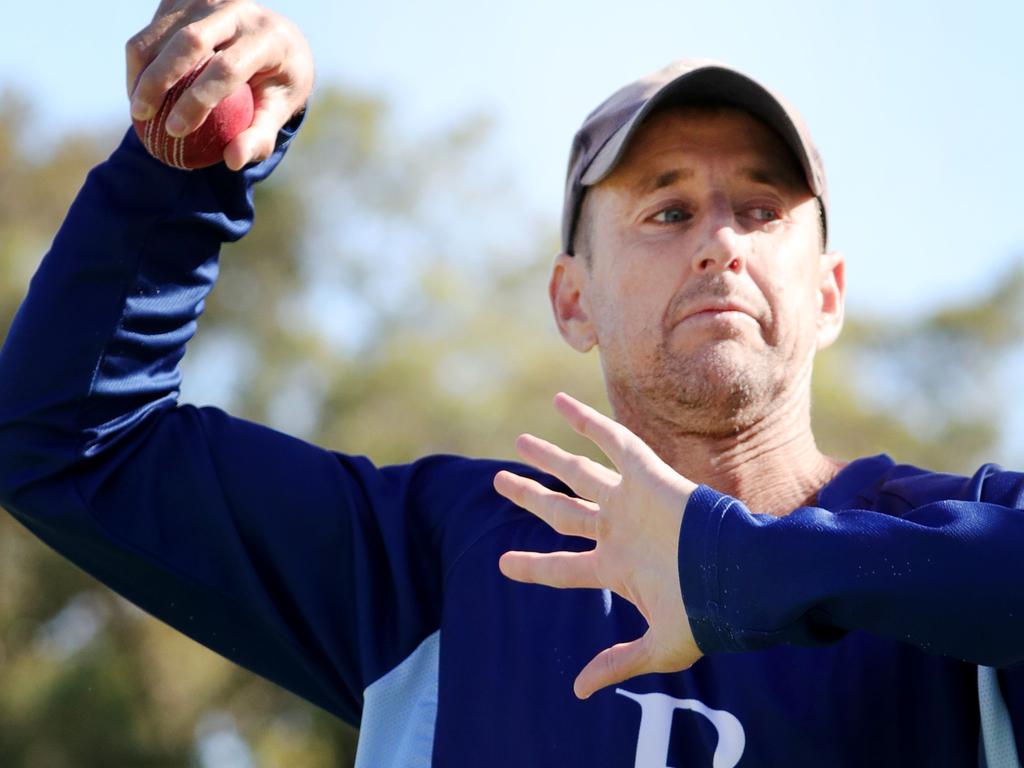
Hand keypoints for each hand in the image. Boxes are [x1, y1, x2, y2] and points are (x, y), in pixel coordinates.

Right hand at [126, 0, 313, 169]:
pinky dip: (141, 61)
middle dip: (159, 80)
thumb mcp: (281, 110)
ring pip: (160, 32)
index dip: (198, 100)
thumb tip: (232, 162)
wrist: (276, 36)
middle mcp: (238, 8)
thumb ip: (260, 136)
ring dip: (141, 71)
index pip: (227, 68)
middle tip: (142, 116)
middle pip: (189, 41)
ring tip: (137, 110)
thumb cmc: (278, 82)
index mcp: (268, 37)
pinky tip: (140, 92)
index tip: (176, 130)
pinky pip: (152, 29)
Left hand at [494, 392, 702, 699]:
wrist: (743, 578)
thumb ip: (618, 663)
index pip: (563, 567)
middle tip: (498, 481)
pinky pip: (613, 440)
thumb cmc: (707, 613)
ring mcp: (630, 503)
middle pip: (562, 511)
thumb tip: (578, 692)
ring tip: (518, 443)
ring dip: (548, 458)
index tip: (504, 563)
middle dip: (530, 496)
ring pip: (578, 474)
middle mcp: (618, 531)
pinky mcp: (648, 475)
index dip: (533, 566)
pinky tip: (559, 404)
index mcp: (617, 569)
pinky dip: (587, 421)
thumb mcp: (660, 646)